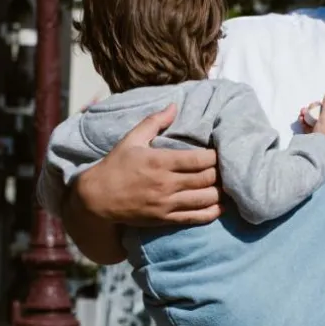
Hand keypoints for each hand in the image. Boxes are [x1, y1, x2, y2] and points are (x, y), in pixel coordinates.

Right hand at [74, 104, 220, 225]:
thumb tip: (174, 105)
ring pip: (206, 199)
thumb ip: (154, 122)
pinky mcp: (166, 219)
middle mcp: (166, 184)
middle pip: (207, 178)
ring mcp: (167, 203)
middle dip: (221, 173)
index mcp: (160, 161)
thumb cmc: (115, 166)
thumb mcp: (131, 139)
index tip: (221, 152)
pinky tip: (220, 206)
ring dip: (220, 192)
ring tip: (227, 185)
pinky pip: (196, 218)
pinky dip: (212, 212)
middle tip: (227, 168)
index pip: (199, 159)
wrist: (97, 199)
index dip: (216, 156)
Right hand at [299, 92, 324, 144]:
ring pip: (316, 116)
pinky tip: (300, 118)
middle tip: (312, 107)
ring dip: (308, 112)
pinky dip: (304, 120)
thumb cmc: (324, 133)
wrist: (314, 150)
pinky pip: (308, 123)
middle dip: (317, 106)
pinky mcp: (312, 134)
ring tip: (303, 113)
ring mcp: (322, 130)